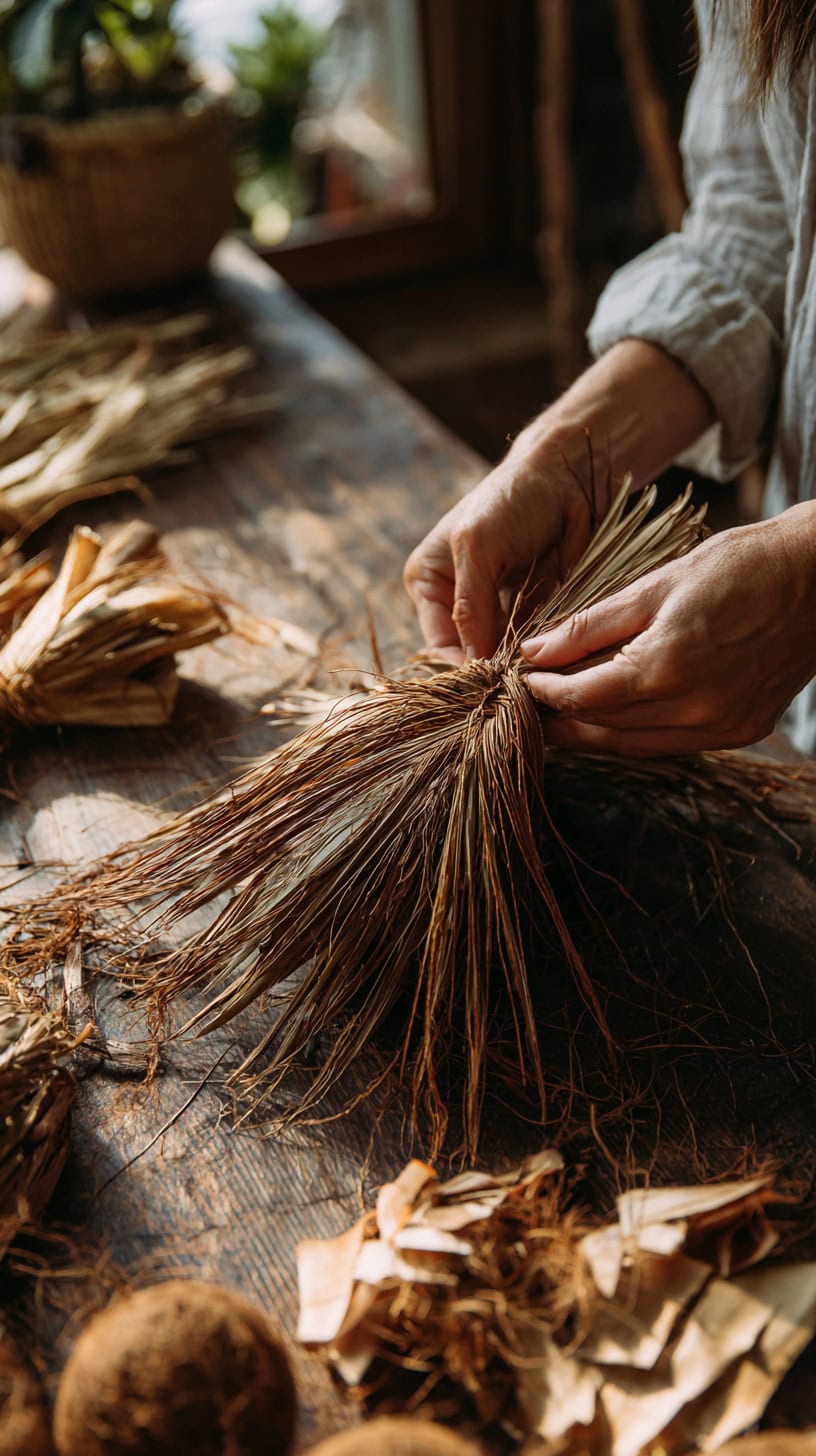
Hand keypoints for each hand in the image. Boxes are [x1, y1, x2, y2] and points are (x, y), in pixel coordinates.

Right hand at [403, 341, 714, 662]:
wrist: (571, 474)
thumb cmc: (514, 498)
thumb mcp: (478, 546)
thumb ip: (470, 606)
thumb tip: (474, 665)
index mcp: (430, 583)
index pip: (439, 646)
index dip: (462, 670)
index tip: (492, 688)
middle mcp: (460, 601)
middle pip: (471, 656)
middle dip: (493, 674)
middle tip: (519, 691)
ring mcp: (500, 609)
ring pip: (505, 656)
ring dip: (521, 669)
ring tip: (540, 684)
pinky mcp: (535, 611)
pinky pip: (536, 646)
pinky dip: (544, 657)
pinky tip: (556, 667)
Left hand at [520, 505, 815, 756]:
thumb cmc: (738, 566)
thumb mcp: (656, 584)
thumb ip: (591, 624)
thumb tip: (535, 651)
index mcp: (668, 665)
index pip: (584, 696)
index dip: (545, 692)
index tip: (521, 680)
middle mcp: (696, 707)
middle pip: (605, 727)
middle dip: (562, 717)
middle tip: (528, 708)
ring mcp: (723, 726)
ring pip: (636, 746)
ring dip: (594, 735)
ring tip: (561, 721)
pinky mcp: (741, 731)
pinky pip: (672, 744)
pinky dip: (637, 735)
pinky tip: (615, 719)